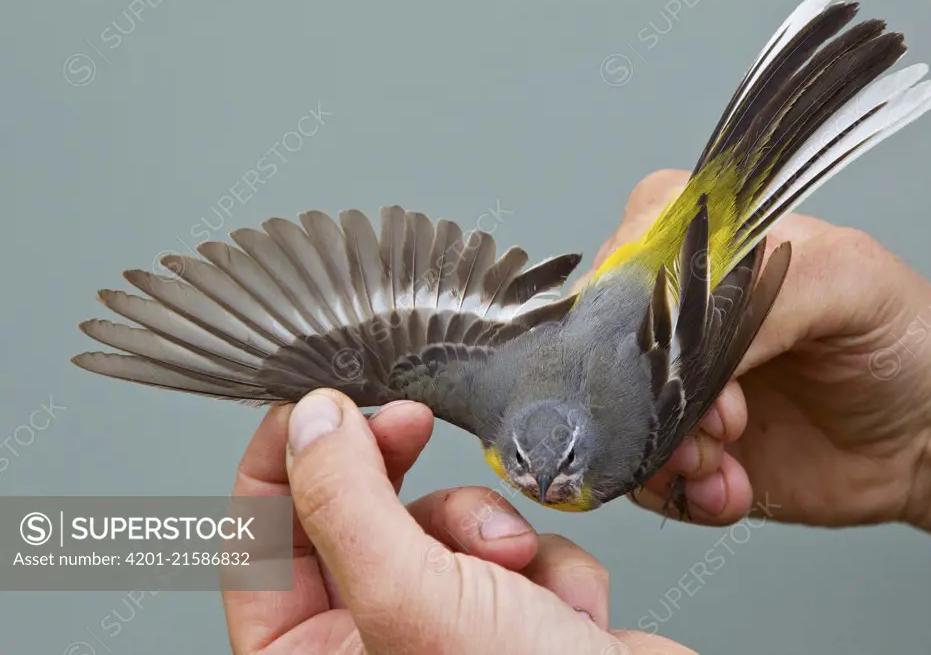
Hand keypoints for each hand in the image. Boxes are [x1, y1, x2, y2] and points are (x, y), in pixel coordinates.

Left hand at [222, 389, 695, 653]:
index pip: (258, 539)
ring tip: (519, 569)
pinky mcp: (513, 615)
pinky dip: (548, 564)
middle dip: (398, 479)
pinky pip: (512, 546)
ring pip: (442, 523)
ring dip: (488, 530)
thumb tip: (312, 423)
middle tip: (408, 424)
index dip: (284, 463)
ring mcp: (444, 629)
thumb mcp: (411, 598)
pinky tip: (567, 609)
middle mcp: (370, 645)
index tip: (319, 405)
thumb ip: (346, 504)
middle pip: (357, 518)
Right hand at [575, 170, 930, 567]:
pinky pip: (639, 477)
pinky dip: (681, 494)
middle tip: (725, 424)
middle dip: (654, 402)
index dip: (644, 322)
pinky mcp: (677, 448)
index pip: (622, 265)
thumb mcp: (846, 280)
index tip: (697, 366)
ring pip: (611, 423)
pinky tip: (732, 488)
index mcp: (698, 243)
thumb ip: (760, 292)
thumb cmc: (898, 337)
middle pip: (603, 352)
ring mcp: (668, 384)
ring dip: (667, 458)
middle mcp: (671, 313)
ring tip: (728, 464)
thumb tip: (684, 341)